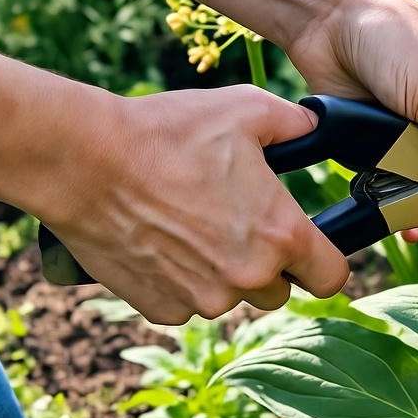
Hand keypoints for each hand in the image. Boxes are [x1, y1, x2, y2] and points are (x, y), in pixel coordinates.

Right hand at [37, 85, 348, 324]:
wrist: (85, 161)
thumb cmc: (168, 133)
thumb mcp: (246, 109)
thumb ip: (295, 123)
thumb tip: (314, 128)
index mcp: (281, 234)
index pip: (332, 278)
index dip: (326, 262)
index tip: (312, 248)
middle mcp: (248, 277)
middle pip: (279, 290)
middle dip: (268, 264)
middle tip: (239, 223)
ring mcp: (202, 299)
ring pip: (230, 297)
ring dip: (222, 273)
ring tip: (191, 223)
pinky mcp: (160, 309)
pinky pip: (186, 303)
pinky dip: (180, 281)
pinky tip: (161, 240)